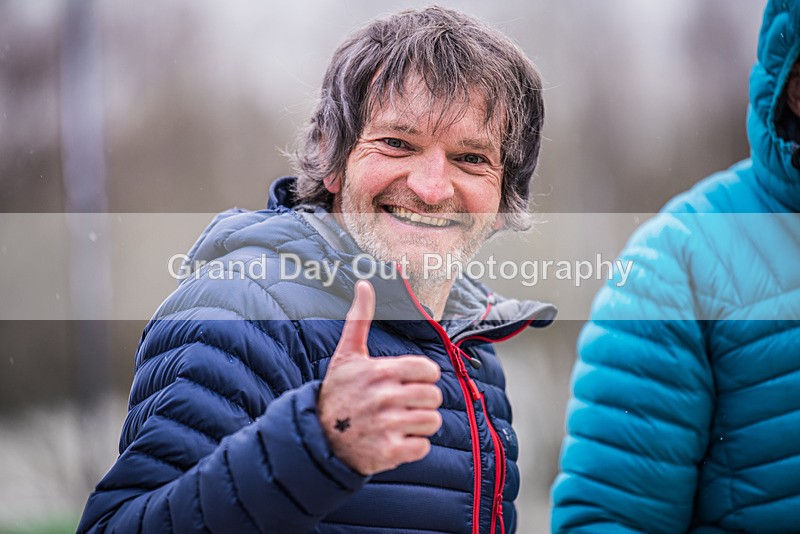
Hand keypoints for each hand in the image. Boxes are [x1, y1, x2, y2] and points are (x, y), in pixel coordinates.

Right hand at [318, 280, 442, 475]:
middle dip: (423, 402)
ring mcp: (385, 426)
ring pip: (432, 422)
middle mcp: (383, 397)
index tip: (409, 382)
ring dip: (419, 425)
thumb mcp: (347, 355)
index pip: (429, 370)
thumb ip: (359, 320)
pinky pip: (422, 447)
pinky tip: (394, 441)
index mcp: (379, 371)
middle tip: (403, 405)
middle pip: (434, 397)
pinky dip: (412, 447)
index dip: (423, 377)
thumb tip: (364, 283)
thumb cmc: (337, 392)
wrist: (316, 438)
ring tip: (399, 423)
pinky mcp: (387, 453)